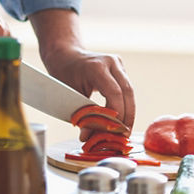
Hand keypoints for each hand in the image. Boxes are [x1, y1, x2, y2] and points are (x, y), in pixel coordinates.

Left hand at [28, 9, 134, 135]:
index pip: (114, 93)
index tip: (114, 131)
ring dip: (128, 113)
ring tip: (124, 131)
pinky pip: (126, 89)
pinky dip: (124, 105)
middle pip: (127, 93)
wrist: (65, 55)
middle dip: (127, 117)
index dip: (116, 114)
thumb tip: (88, 137)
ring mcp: (117, 64)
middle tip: (123, 136)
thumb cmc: (63, 75)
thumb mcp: (69, 95)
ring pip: (129, 92)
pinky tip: (122, 120)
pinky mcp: (120, 69)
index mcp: (96, 66)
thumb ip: (82, 114)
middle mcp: (111, 62)